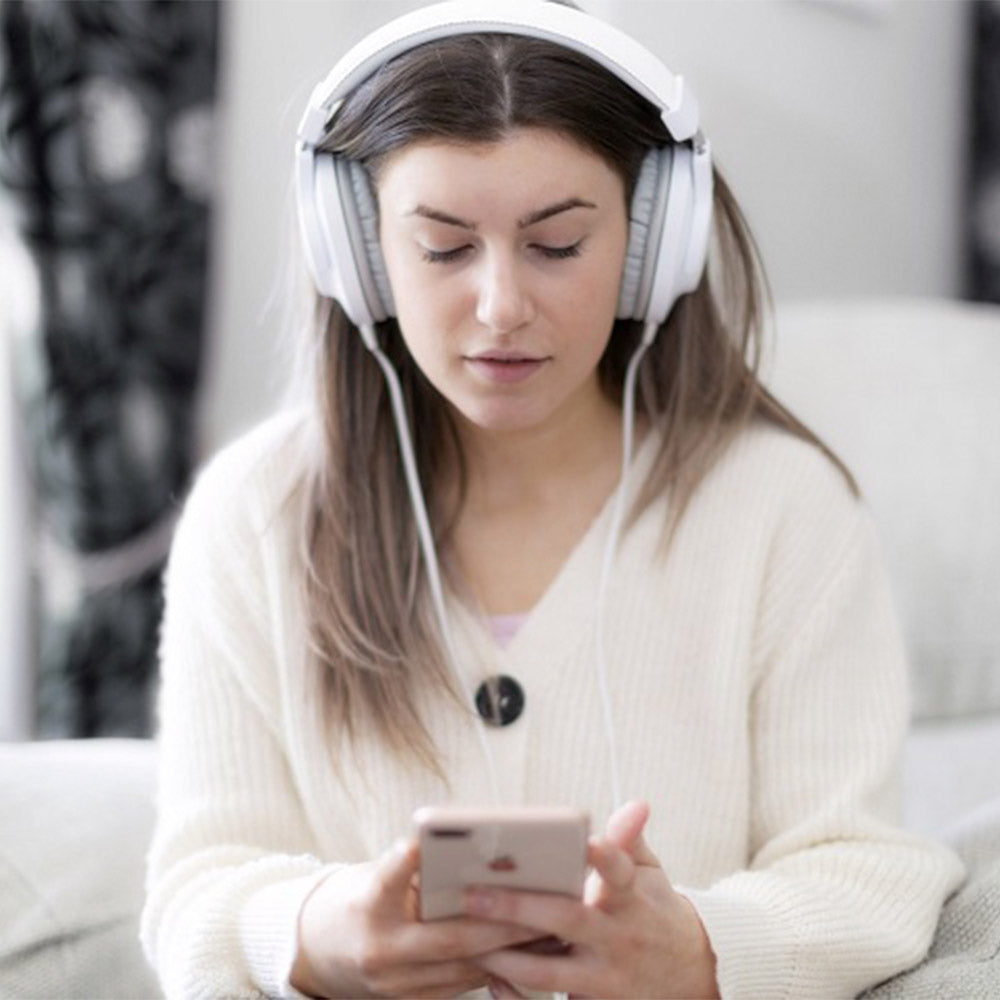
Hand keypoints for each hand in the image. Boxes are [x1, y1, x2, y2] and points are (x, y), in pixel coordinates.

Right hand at [290, 838, 541, 997]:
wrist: (319, 953)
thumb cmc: (359, 900)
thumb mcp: (374, 874)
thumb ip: (412, 869)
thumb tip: (471, 852)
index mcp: (366, 907)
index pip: (385, 882)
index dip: (400, 864)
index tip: (416, 844)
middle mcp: (379, 951)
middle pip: (448, 938)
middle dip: (500, 923)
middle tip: (540, 902)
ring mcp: (395, 985)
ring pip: (463, 968)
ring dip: (510, 950)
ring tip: (550, 927)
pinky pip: (461, 986)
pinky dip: (495, 966)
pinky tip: (527, 952)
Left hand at [465, 801, 719, 998]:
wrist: (686, 981)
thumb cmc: (654, 915)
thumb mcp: (651, 877)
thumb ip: (631, 842)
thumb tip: (636, 805)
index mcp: (631, 898)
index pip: (619, 872)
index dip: (604, 857)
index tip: (584, 841)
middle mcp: (616, 937)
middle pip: (567, 920)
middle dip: (519, 908)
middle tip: (473, 894)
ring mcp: (603, 977)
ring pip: (548, 971)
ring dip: (506, 957)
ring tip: (468, 939)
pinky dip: (517, 999)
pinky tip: (491, 981)